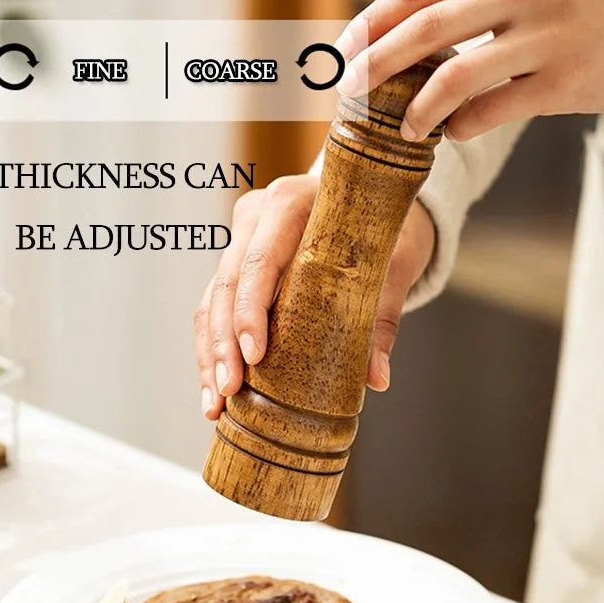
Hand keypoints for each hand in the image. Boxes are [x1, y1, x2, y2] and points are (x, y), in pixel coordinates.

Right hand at [194, 174, 435, 419]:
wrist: (374, 198)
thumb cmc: (382, 229)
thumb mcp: (392, 265)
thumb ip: (382, 318)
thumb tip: (376, 378)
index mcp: (290, 203)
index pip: (260, 261)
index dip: (250, 311)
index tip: (254, 356)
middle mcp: (257, 217)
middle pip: (226, 284)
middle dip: (222, 344)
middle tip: (227, 392)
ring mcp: (241, 238)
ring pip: (211, 299)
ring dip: (210, 353)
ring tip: (214, 404)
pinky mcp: (238, 262)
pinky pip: (214, 306)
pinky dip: (215, 347)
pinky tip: (215, 388)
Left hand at [336, 0, 603, 142]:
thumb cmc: (577, 8)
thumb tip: (398, 37)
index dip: (372, 22)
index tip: (343, 53)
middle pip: (426, 27)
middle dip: (376, 63)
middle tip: (349, 93)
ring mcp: (545, 36)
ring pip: (456, 76)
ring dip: (417, 109)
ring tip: (403, 128)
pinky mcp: (561, 83)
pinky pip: (491, 112)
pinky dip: (462, 127)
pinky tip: (454, 133)